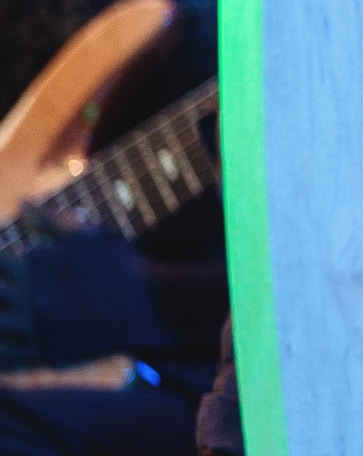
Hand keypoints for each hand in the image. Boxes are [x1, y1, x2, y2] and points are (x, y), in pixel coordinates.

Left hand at [0, 225, 165, 367]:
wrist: (151, 304)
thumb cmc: (119, 264)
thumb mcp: (87, 235)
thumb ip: (48, 219)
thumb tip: (21, 201)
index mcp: (31, 267)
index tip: (4, 270)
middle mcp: (29, 298)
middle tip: (7, 294)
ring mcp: (36, 329)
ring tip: (9, 313)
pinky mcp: (45, 354)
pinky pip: (4, 357)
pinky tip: (8, 336)